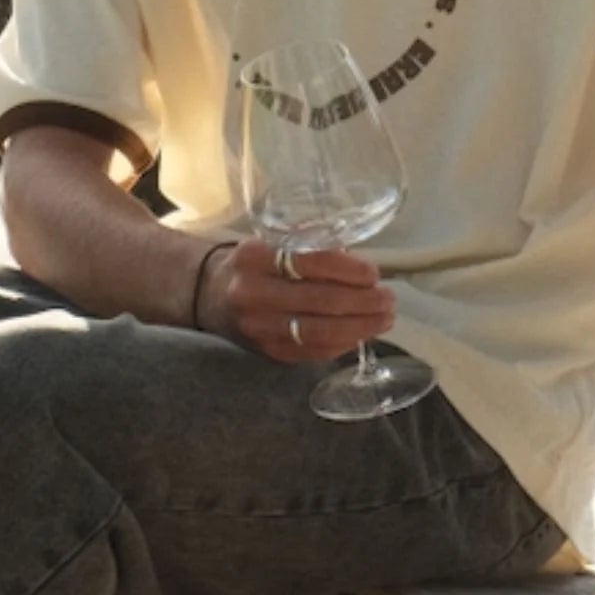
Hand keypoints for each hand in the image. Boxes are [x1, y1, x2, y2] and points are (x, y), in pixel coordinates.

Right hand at [192, 235, 395, 362]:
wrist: (206, 294)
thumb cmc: (252, 264)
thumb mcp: (271, 242)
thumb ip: (311, 247)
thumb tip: (359, 264)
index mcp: (254, 257)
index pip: (310, 262)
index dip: (347, 270)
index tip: (373, 273)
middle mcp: (251, 293)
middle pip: (319, 301)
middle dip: (362, 302)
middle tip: (389, 299)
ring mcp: (257, 327)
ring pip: (318, 331)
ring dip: (360, 327)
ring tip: (385, 319)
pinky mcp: (265, 352)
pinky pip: (310, 352)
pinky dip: (341, 344)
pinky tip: (361, 335)